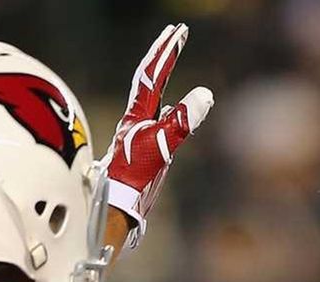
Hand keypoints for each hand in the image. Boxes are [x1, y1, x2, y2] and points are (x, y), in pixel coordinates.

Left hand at [104, 23, 213, 243]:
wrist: (115, 213)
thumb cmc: (133, 182)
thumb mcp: (161, 149)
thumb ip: (182, 123)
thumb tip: (205, 94)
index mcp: (137, 117)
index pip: (152, 76)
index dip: (165, 52)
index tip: (178, 31)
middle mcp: (135, 123)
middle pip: (149, 81)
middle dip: (162, 56)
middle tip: (175, 34)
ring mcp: (138, 138)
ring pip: (150, 99)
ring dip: (161, 77)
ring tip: (168, 60)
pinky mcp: (142, 154)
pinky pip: (155, 119)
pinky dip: (166, 107)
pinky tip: (168, 113)